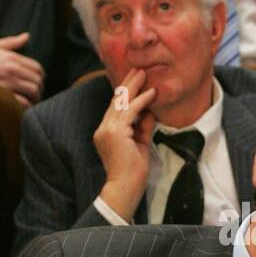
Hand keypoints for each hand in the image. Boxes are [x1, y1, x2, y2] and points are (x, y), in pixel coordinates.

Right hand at [0, 36, 42, 105]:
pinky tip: (24, 106)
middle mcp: (12, 70)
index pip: (37, 67)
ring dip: (35, 97)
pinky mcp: (2, 96)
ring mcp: (8, 84)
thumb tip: (26, 36)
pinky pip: (22, 103)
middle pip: (37, 81)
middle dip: (40, 87)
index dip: (41, 75)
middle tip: (36, 92)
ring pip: (33, 92)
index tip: (39, 80)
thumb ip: (12, 42)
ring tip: (33, 100)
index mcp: (12, 58)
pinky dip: (26, 106)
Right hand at [94, 66, 157, 219]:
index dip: (126, 91)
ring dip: (134, 86)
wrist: (125, 188)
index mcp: (106, 132)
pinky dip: (141, 101)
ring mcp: (107, 130)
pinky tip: (151, 93)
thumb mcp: (140, 143)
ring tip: (144, 73)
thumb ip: (142, 126)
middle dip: (128, 83)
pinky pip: (130, 112)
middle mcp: (103, 129)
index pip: (116, 107)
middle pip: (116, 100)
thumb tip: (150, 110)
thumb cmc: (133, 171)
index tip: (135, 79)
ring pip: (121, 102)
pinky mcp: (115, 133)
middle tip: (139, 68)